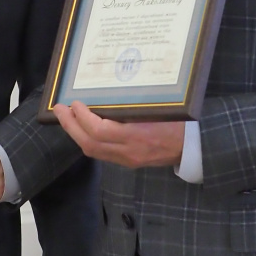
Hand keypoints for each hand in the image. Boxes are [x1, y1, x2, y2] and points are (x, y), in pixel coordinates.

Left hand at [53, 102, 184, 169]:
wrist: (196, 146)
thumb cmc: (181, 122)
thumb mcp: (159, 109)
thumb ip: (134, 106)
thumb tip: (109, 93)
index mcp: (137, 136)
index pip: (99, 132)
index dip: (82, 118)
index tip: (75, 103)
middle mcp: (129, 151)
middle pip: (90, 144)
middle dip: (71, 126)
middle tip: (59, 110)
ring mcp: (129, 159)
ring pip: (93, 151)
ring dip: (76, 134)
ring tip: (66, 118)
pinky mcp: (130, 162)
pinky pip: (102, 153)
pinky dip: (89, 140)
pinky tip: (84, 128)